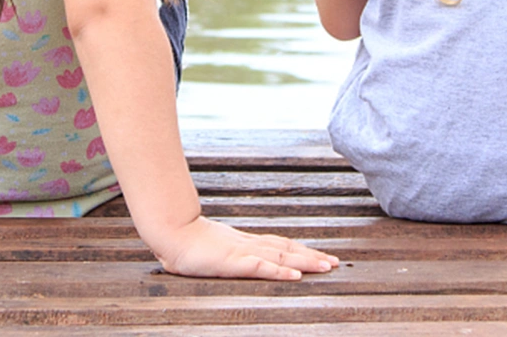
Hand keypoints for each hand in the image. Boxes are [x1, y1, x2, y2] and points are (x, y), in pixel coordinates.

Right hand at [151, 215, 339, 279]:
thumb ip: (231, 251)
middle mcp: (249, 245)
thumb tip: (244, 256)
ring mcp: (242, 252)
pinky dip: (279, 273)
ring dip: (304, 263)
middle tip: (336, 262)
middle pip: (287, 251)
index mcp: (246, 242)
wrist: (170, 230)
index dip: (303, 250)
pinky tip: (293, 277)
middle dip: (312, 257)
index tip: (323, 256)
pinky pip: (260, 267)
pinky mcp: (232, 262)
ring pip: (280, 258)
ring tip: (326, 267)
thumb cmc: (189, 241)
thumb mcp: (216, 247)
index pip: (281, 246)